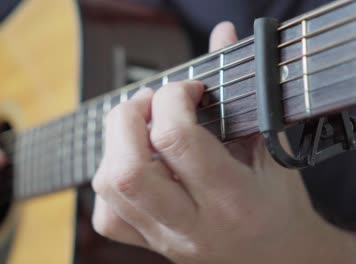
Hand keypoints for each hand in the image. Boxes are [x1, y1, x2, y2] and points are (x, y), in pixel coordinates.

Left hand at [92, 22, 355, 262]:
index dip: (171, 98)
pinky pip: (107, 216)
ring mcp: (165, 238)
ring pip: (109, 188)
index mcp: (233, 199)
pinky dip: (110, 180)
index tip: (188, 90)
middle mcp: (193, 225)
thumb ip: (240, 91)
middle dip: (127, 118)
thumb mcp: (270, 148)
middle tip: (149, 103)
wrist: (277, 258)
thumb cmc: (276, 205)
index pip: (176, 141)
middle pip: (127, 169)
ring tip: (140, 129)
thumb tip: (221, 35)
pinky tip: (137, 166)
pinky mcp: (148, 244)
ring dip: (114, 144)